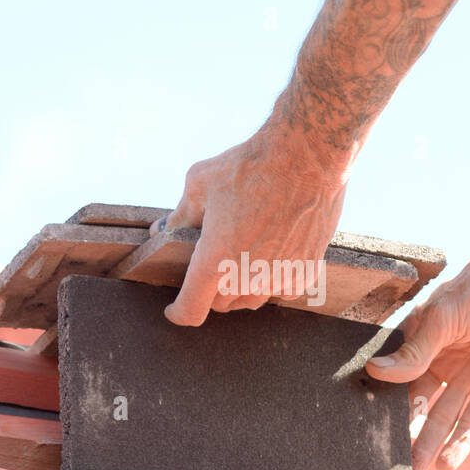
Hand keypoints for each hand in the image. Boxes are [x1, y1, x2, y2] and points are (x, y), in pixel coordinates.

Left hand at [153, 119, 349, 325]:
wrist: (306, 157)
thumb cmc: (250, 166)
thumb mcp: (200, 182)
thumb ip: (179, 215)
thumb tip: (163, 230)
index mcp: (216, 260)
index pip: (191, 310)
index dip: (178, 313)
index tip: (175, 309)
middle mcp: (247, 277)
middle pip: (221, 305)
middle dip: (210, 289)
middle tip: (212, 260)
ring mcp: (279, 278)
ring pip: (251, 300)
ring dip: (241, 287)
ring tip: (242, 255)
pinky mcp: (306, 271)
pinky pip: (282, 291)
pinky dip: (272, 281)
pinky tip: (271, 256)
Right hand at [365, 237, 469, 469]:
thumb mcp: (445, 316)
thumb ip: (414, 351)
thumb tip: (375, 373)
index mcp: (419, 336)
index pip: (393, 376)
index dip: (378, 403)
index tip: (361, 433)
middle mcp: (439, 358)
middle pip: (416, 403)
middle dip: (402, 435)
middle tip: (386, 468)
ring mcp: (467, 372)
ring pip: (444, 417)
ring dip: (429, 446)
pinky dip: (462, 441)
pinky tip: (448, 464)